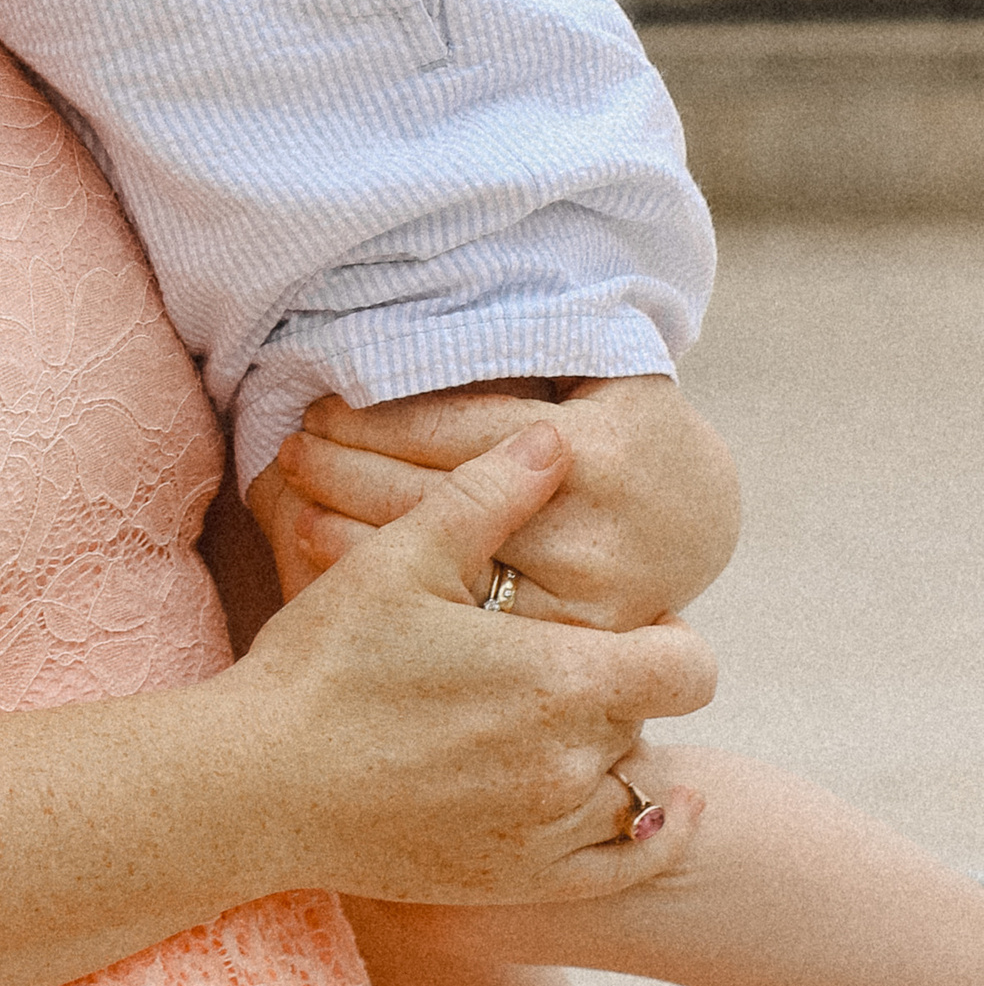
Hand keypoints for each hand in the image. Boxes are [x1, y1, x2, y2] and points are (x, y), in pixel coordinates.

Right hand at [234, 421, 717, 909]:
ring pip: (636, 784)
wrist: (260, 781)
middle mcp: (571, 764)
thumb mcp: (402, 558)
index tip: (617, 620)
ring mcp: (551, 832)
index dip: (666, 634)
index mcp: (558, 679)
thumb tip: (553, 438)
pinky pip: (629, 865)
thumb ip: (487, 494)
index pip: (688, 665)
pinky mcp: (524, 880)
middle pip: (651, 718)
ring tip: (554, 717)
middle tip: (554, 658)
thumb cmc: (326, 661)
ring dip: (613, 748)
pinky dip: (654, 835)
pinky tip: (658, 804)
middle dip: (619, 683)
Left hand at [256, 375, 741, 629]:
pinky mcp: (564, 653)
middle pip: (435, 502)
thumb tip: (404, 331)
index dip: (374, 420)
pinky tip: (333, 559)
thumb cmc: (622, 424)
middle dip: (347, 470)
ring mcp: (579, 607)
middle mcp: (589, 535)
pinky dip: (392, 589)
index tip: (318, 408)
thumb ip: (519, 356)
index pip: (454, 434)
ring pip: (439, 568)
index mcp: (593, 450)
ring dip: (350, 530)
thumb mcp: (590, 371)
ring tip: (294, 496)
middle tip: (290, 450)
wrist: (696, 511)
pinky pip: (459, 622)